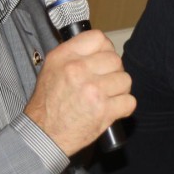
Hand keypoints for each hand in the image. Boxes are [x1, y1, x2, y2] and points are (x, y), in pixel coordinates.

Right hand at [24, 30, 135, 155]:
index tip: (102, 59)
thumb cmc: (47, 104)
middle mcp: (78, 70)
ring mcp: (93, 90)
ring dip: (120, 89)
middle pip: (115, 59)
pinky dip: (124, 107)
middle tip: (105, 82)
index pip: (98, 38)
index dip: (104, 49)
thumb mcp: (51, 68)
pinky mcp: (104, 111)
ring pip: (125, 80)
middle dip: (113, 71)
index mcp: (65, 57)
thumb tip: (99, 47)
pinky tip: (112, 109)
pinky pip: (129, 101)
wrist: (44, 134)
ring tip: (108, 96)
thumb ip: (73, 54)